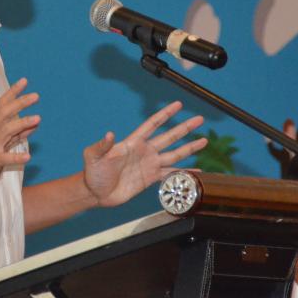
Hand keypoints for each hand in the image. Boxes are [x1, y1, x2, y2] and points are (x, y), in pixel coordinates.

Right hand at [0, 79, 38, 204]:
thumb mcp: (2, 145)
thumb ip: (18, 134)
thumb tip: (35, 122)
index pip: (2, 105)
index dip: (12, 92)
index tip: (24, 81)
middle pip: (4, 113)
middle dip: (20, 103)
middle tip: (36, 96)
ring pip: (6, 131)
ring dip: (22, 123)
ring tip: (38, 118)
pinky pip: (4, 158)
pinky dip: (16, 156)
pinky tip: (28, 156)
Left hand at [82, 101, 206, 207]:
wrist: (96, 192)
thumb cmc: (93, 172)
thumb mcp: (94, 156)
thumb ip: (102, 145)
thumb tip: (109, 134)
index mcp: (133, 142)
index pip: (153, 124)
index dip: (165, 114)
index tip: (178, 105)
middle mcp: (145, 151)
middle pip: (169, 137)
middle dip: (185, 128)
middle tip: (199, 119)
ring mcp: (149, 164)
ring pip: (175, 154)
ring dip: (189, 148)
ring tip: (204, 141)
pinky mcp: (151, 179)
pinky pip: (171, 174)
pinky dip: (184, 173)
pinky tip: (196, 172)